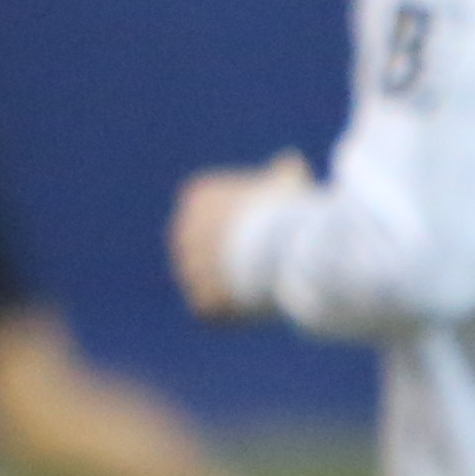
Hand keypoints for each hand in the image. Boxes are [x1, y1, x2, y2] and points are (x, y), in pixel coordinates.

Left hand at [168, 159, 307, 319]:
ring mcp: (188, 268)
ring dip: (228, 285)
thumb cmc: (286, 208)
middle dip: (229, 255)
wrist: (279, 245)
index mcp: (198, 198)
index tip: (267, 230)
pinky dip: (230, 312)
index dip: (241, 225)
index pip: (212, 211)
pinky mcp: (201, 301)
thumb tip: (291, 163)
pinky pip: (212, 310)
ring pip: (206, 280)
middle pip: (205, 247)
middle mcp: (183, 232)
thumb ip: (284, 173)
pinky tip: (254, 307)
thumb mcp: (290, 182)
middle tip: (264, 262)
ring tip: (262, 286)